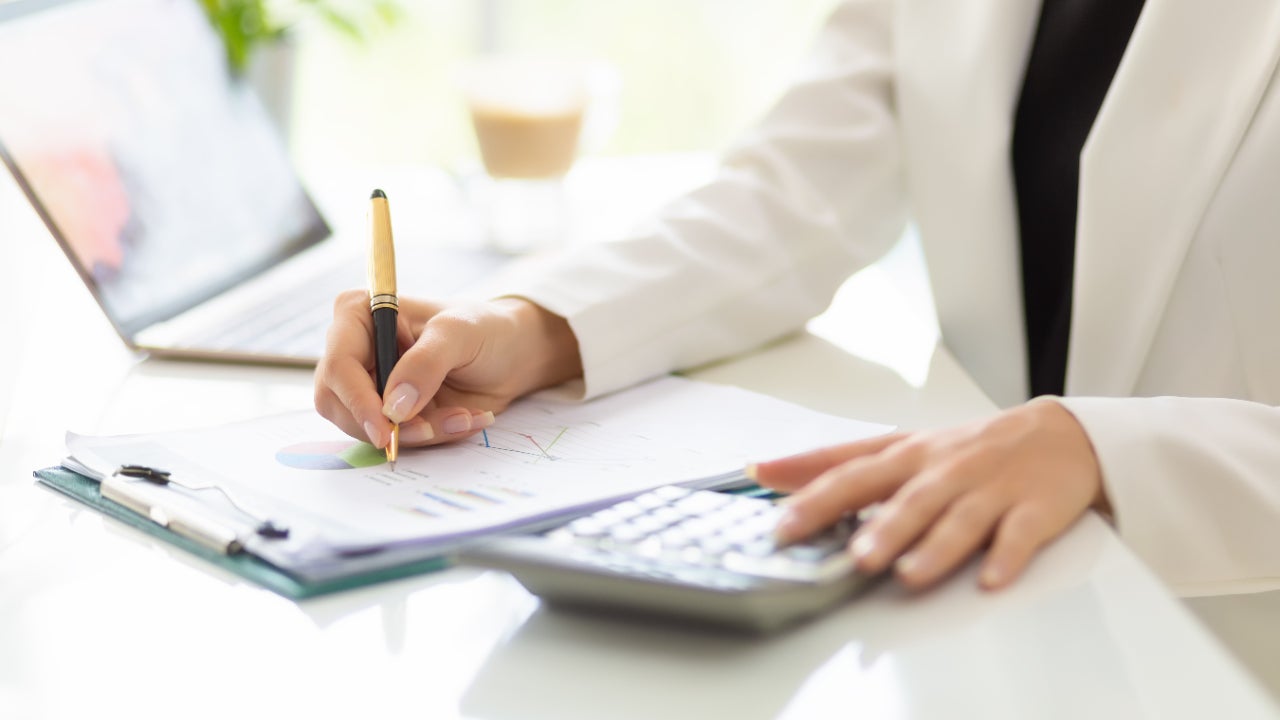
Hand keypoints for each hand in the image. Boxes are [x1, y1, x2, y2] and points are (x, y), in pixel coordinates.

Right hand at [314, 293, 581, 448]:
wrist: (511, 353)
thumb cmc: (484, 328)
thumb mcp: (459, 333)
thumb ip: (426, 364)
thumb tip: (393, 408)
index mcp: (359, 315)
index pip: (338, 365)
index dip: (358, 401)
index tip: (387, 428)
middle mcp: (355, 351)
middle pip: (340, 405)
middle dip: (387, 426)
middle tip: (432, 429)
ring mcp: (369, 385)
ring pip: (367, 428)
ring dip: (418, 433)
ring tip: (463, 417)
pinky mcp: (389, 413)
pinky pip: (396, 438)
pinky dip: (432, 436)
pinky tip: (464, 418)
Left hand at [751, 399, 1107, 590]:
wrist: (1060, 433)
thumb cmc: (969, 448)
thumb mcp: (901, 446)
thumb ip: (838, 462)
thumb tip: (769, 472)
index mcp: (908, 455)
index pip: (854, 474)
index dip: (816, 497)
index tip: (781, 523)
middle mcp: (945, 470)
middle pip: (909, 499)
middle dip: (882, 528)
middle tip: (854, 557)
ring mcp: (990, 489)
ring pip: (958, 519)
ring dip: (934, 547)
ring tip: (908, 574)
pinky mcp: (1034, 508)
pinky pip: (1019, 535)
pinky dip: (1006, 556)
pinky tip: (991, 578)